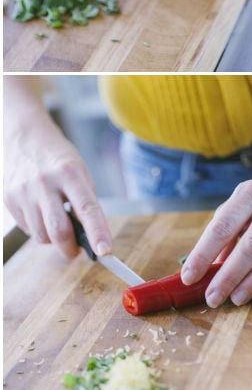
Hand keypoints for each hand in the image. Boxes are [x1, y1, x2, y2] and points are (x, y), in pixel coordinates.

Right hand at [3, 97, 110, 259]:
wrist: (25, 138)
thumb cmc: (59, 159)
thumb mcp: (80, 172)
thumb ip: (84, 201)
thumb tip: (89, 235)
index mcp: (70, 173)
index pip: (87, 208)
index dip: (97, 232)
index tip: (105, 251)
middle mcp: (45, 183)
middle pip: (58, 229)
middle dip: (70, 248)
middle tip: (77, 251)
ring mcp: (23, 192)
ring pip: (41, 235)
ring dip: (53, 239)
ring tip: (59, 224)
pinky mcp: (8, 199)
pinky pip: (27, 229)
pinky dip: (39, 229)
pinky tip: (42, 214)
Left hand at [180, 158, 251, 307]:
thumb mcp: (237, 207)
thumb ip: (223, 236)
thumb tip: (208, 271)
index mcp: (248, 196)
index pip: (222, 228)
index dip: (204, 254)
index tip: (189, 277)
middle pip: (251, 246)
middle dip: (230, 276)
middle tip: (213, 297)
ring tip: (236, 299)